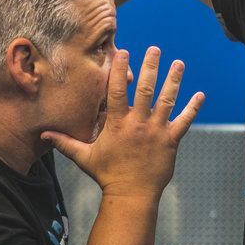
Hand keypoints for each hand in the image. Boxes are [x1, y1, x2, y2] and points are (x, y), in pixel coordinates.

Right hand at [43, 47, 203, 198]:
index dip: (119, 70)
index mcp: (118, 124)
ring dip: (174, 81)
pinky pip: (184, 122)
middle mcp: (138, 124)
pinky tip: (200, 95)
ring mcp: (157, 132)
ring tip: (179, 64)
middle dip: (150, 67)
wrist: (132, 196)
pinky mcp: (170, 142)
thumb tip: (43, 135)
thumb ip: (65, 143)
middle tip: (155, 49)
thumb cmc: (107, 175)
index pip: (117, 91)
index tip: (123, 52)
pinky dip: (193, 108)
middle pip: (146, 90)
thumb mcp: (84, 157)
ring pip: (167, 101)